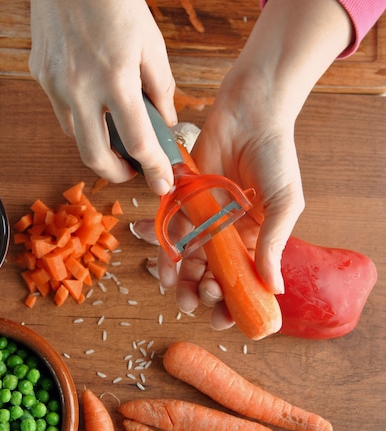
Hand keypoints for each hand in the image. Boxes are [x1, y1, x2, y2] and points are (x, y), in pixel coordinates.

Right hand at [0, 0, 176, 194]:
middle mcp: (80, 87)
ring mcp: (55, 84)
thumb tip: (166, 123)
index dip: (154, 169)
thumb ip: (161, 87)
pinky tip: (96, 103)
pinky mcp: (41, 77)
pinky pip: (63, 112)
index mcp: (116, 77)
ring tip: (119, 132)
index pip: (138, 142)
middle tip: (134, 170)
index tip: (163, 183)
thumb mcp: (151, 40)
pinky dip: (83, 119)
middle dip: (117, 174)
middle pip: (95, 157)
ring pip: (76, 136)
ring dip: (99, 146)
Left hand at [159, 75, 304, 328]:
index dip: (232, 301)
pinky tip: (147, 242)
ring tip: (172, 284)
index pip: (241, 279)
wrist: (252, 112)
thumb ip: (273, 245)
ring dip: (176, 272)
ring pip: (185, 253)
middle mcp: (226, 231)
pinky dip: (155, 233)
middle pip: (210, 272)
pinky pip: (167, 220)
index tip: (222, 318)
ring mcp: (204, 214)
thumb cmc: (275, 158)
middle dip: (200, 291)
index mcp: (254, 239)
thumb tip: (274, 289)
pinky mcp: (183, 194)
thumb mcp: (284, 204)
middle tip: (195, 299)